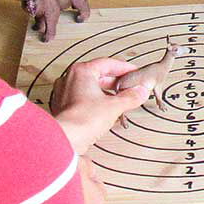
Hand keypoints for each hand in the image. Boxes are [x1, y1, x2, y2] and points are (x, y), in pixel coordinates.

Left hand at [48, 59, 150, 203]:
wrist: (67, 139)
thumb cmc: (83, 119)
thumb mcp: (115, 106)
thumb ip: (131, 96)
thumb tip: (141, 91)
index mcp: (81, 72)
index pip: (108, 63)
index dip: (124, 68)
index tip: (134, 72)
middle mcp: (69, 79)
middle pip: (98, 75)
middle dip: (116, 82)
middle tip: (129, 86)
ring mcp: (64, 93)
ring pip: (90, 88)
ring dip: (106, 93)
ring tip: (119, 100)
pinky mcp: (63, 107)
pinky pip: (82, 99)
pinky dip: (95, 102)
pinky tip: (105, 110)